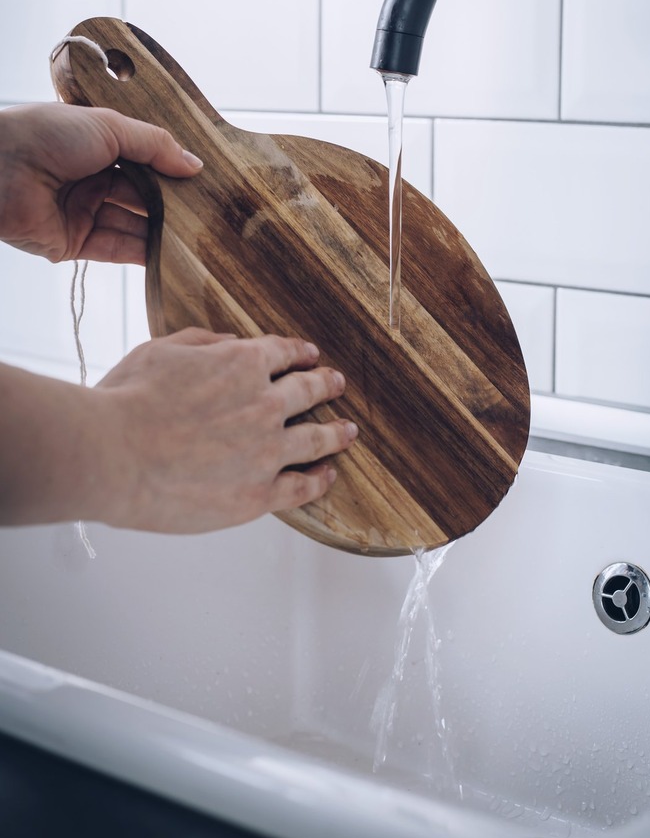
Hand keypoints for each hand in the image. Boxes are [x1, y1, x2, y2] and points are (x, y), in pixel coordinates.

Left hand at [0, 102, 202, 263]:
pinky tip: (173, 254)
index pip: (146, 162)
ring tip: (199, 237)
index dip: (172, 172)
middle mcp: (92, 179)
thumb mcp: (109, 127)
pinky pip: (117, 248)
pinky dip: (144, 253)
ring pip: (134, 225)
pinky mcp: (75, 243)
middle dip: (173, 205)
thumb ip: (155, 145)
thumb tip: (195, 165)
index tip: (204, 182)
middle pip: (143, 197)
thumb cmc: (46, 135)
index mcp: (98, 146)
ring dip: (164, 231)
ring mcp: (84, 212)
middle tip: (209, 214)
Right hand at [93, 330, 356, 532]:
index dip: (299, 352)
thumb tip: (231, 343)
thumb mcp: (161, 350)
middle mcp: (264, 404)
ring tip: (349, 430)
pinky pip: (302, 486)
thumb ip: (203, 342)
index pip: (282, 352)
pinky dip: (319, 478)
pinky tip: (327, 474)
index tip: (308, 354)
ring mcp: (266, 451)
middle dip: (326, 384)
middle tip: (337, 384)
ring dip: (336, 432)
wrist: (111, 455)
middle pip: (308, 391)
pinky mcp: (257, 494)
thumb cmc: (126, 401)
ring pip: (317, 438)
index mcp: (241, 364)